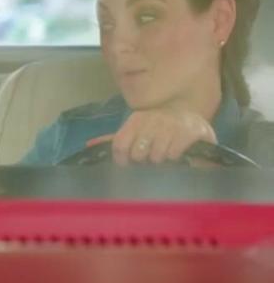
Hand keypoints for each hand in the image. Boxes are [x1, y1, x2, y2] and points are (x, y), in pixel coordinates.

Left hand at [85, 108, 216, 165]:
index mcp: (136, 118)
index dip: (122, 159)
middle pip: (137, 153)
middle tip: (150, 157)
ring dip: (159, 160)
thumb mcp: (138, 130)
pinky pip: (173, 154)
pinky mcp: (190, 131)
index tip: (128, 163)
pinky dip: (174, 158)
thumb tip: (90, 145)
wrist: (192, 120)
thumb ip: (118, 139)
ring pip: (155, 155)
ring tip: (164, 155)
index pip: (119, 144)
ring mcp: (172, 124)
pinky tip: (177, 153)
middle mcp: (153, 118)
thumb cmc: (159, 129)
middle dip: (142, 159)